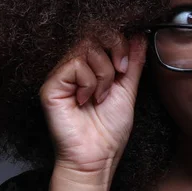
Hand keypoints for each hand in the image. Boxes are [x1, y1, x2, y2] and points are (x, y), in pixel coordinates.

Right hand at [39, 33, 146, 176]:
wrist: (98, 156)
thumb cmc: (110, 130)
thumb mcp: (128, 89)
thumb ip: (133, 62)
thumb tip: (140, 35)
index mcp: (93, 66)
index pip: (103, 34)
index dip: (119, 41)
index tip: (127, 64)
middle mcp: (75, 67)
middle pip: (94, 34)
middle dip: (115, 50)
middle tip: (119, 73)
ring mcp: (62, 75)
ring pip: (86, 47)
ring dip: (103, 73)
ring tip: (100, 96)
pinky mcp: (51, 85)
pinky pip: (75, 65)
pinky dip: (89, 83)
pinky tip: (85, 100)